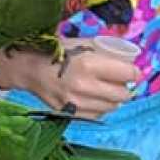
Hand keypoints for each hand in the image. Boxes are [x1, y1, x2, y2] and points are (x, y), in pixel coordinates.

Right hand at [4, 38, 134, 117]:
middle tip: (118, 81)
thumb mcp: (81, 44)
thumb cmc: (56, 53)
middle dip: (124, 87)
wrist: (27, 69)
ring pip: (112, 107)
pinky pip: (98, 115)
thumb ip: (105, 50)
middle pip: (124, 94)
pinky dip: (100, 108)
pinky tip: (94, 99)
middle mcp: (84, 85)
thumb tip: (129, 58)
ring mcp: (76, 102)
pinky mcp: (70, 112)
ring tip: (105, 90)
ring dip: (113, 99)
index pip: (129, 74)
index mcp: (89, 64)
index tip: (129, 71)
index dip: (132, 72)